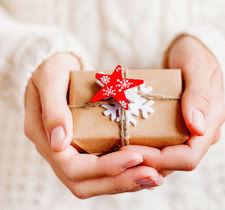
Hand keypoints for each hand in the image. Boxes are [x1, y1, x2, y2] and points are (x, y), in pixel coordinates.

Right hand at [24, 52, 163, 198]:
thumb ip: (53, 110)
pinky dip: (124, 172)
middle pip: (86, 183)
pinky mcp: (85, 147)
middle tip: (153, 175)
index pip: (72, 167)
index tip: (135, 157)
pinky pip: (103, 170)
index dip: (104, 167)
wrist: (55, 67)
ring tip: (155, 176)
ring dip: (126, 181)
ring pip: (96, 181)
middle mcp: (57, 152)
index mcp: (45, 139)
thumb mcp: (50, 79)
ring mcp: (71, 152)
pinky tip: (145, 167)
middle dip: (120, 181)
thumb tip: (59, 143)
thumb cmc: (51, 69)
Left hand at [119, 35, 224, 175]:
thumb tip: (197, 128)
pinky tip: (125, 142)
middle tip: (118, 153)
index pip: (188, 157)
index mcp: (210, 122)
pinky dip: (143, 147)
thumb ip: (199, 95)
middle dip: (146, 162)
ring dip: (142, 158)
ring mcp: (187, 131)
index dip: (159, 160)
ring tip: (117, 150)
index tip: (131, 151)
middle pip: (173, 162)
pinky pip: (159, 144)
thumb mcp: (197, 67)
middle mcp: (199, 133)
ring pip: (165, 158)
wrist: (188, 50)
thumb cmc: (195, 54)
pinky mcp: (175, 126)